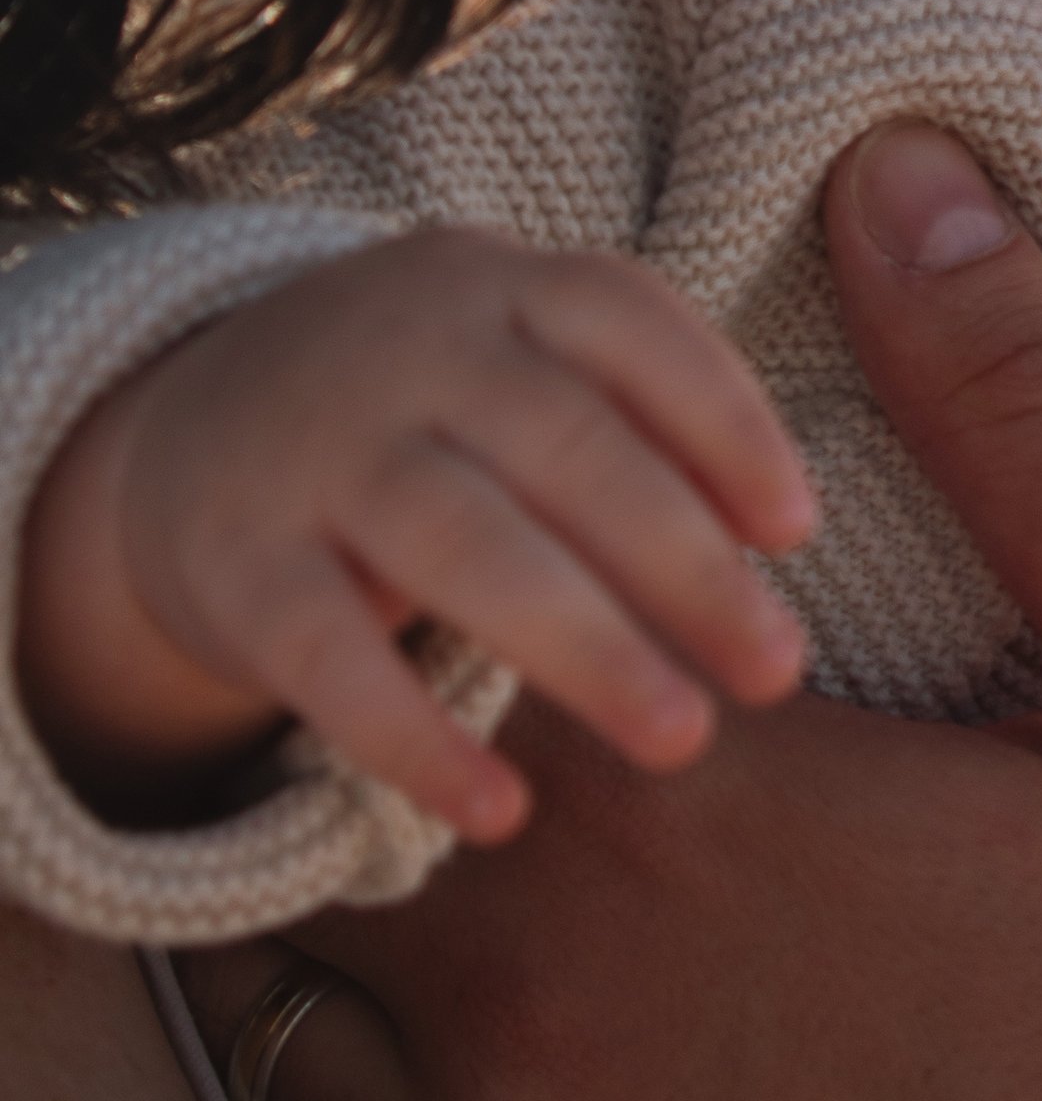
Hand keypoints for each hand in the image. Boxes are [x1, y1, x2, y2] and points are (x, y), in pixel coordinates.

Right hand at [17, 229, 812, 839]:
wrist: (186, 427)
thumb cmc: (431, 411)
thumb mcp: (525, 364)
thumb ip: (645, 421)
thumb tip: (780, 531)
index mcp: (502, 287)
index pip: (626, 320)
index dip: (723, 419)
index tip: (797, 528)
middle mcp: (407, 351)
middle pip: (563, 445)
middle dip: (682, 562)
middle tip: (777, 669)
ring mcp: (314, 454)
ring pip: (463, 544)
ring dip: (584, 646)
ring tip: (681, 739)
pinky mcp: (236, 566)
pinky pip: (327, 657)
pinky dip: (415, 738)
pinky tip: (500, 813)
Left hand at [287, 133, 1041, 1100]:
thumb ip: (1028, 407)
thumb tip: (898, 172)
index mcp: (688, 795)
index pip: (451, 627)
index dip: (527, 609)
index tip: (653, 637)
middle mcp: (547, 1003)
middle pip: (374, 827)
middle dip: (475, 780)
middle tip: (683, 815)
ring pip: (361, 1038)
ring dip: (454, 979)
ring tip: (663, 984)